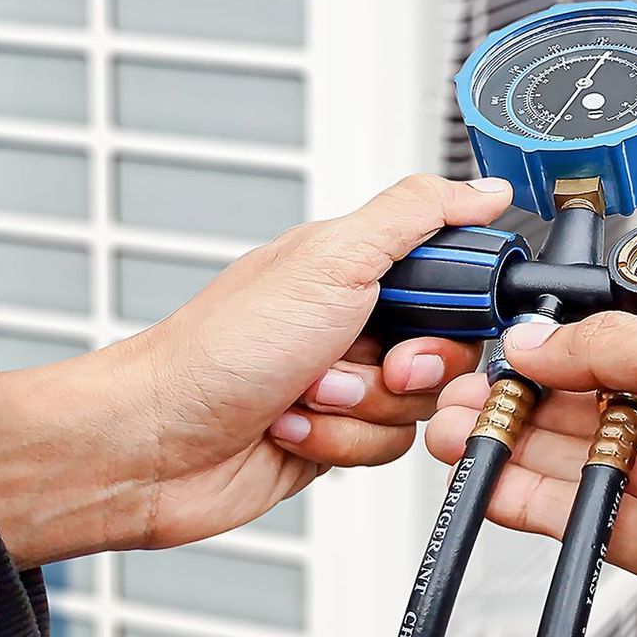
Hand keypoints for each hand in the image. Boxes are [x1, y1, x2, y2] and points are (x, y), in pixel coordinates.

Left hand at [0, 174, 511, 568]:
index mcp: (359, 266)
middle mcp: (356, 319)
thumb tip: (484, 189)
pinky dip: (341, 442)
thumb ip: (416, 215)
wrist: (152, 445)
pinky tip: (292, 426)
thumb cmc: (218, 348)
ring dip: (362, 407)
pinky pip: (389, 447)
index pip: (457, 273)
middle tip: (370, 360)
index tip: (432, 315)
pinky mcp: (336, 435)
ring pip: (420, 403)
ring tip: (306, 395)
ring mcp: (347, 380)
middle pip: (451, 346)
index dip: (460, 303)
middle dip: (409, 365)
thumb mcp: (331, 260)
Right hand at [426, 313, 636, 603]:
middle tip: (477, 389)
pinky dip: (538, 500)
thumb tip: (554, 337)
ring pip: (596, 464)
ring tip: (461, 429)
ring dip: (524, 445)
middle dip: (539, 396)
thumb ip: (625, 343)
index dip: (584, 350)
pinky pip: (594, 520)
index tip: (526, 347)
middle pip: (614, 409)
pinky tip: (497, 479)